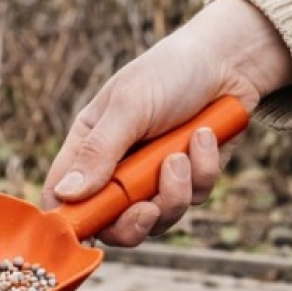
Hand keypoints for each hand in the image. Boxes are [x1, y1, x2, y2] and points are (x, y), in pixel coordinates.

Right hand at [42, 0, 291, 245]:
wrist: (228, 60)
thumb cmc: (169, 73)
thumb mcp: (129, 107)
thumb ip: (99, 152)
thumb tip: (65, 195)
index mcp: (90, 147)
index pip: (63, 198)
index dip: (72, 221)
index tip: (91, 230)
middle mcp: (120, 168)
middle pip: (114, 225)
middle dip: (135, 222)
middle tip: (149, 208)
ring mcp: (157, 177)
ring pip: (160, 218)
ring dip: (176, 190)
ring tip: (184, 151)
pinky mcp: (192, 179)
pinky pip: (197, 197)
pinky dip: (204, 168)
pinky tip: (206, 136)